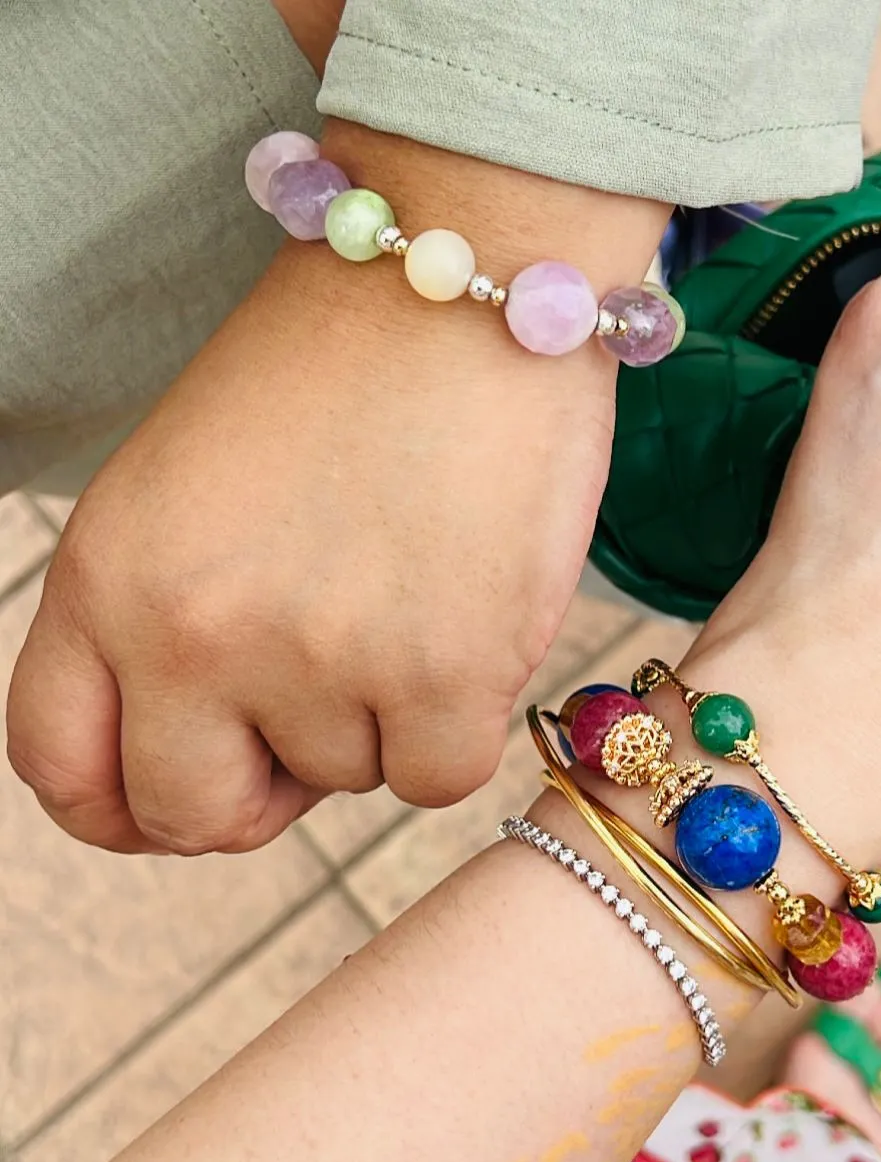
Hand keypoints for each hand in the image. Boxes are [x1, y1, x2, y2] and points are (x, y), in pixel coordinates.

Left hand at [6, 126, 667, 853]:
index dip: (126, 808)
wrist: (463, 278)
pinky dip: (455, 727)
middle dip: (261, 786)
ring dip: (380, 715)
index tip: (193, 790)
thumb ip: (170, 620)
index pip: (64, 767)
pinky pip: (436, 779)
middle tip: (320, 713)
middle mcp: (195, 633)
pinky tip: (468, 630)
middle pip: (196, 815)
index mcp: (109, 575)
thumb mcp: (188, 485)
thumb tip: (242, 751)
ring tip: (412, 589)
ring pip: (344, 782)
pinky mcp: (445, 672)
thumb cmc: (338, 368)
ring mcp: (321, 660)